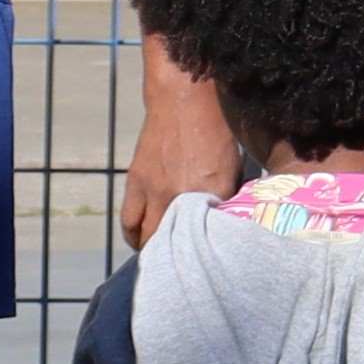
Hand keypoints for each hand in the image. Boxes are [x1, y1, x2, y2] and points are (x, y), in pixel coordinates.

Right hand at [122, 73, 241, 249]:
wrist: (184, 99)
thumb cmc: (216, 129)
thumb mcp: (234, 166)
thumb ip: (228, 196)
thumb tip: (222, 220)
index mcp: (212, 192)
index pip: (210, 237)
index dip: (209, 252)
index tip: (211, 259)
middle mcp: (182, 196)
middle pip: (173, 244)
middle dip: (177, 258)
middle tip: (183, 265)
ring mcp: (156, 191)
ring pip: (146, 237)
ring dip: (152, 250)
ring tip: (159, 255)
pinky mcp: (136, 182)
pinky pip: (129, 220)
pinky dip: (134, 234)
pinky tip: (140, 239)